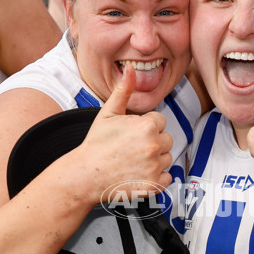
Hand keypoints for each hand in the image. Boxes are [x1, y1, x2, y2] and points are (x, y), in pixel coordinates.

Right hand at [74, 64, 173, 202]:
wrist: (85, 175)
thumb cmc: (96, 144)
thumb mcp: (108, 113)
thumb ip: (124, 90)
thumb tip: (131, 69)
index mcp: (146, 126)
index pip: (160, 122)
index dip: (146, 127)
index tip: (131, 135)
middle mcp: (154, 146)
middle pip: (166, 140)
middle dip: (152, 142)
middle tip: (131, 149)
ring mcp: (155, 166)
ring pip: (167, 158)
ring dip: (155, 160)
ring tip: (134, 161)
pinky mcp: (154, 185)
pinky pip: (167, 178)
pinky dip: (157, 177)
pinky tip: (140, 174)